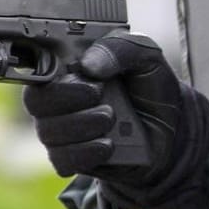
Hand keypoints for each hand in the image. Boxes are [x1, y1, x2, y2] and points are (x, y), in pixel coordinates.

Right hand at [23, 33, 208, 208]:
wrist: (172, 131)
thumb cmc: (150, 90)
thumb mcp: (146, 58)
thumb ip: (120, 48)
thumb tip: (88, 66)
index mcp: (68, 69)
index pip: (37, 66)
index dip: (45, 68)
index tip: (75, 70)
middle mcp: (57, 100)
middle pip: (35, 100)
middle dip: (67, 96)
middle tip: (99, 94)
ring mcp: (61, 131)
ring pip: (48, 131)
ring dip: (83, 123)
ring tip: (112, 117)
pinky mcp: (71, 158)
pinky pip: (63, 159)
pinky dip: (87, 152)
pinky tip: (109, 145)